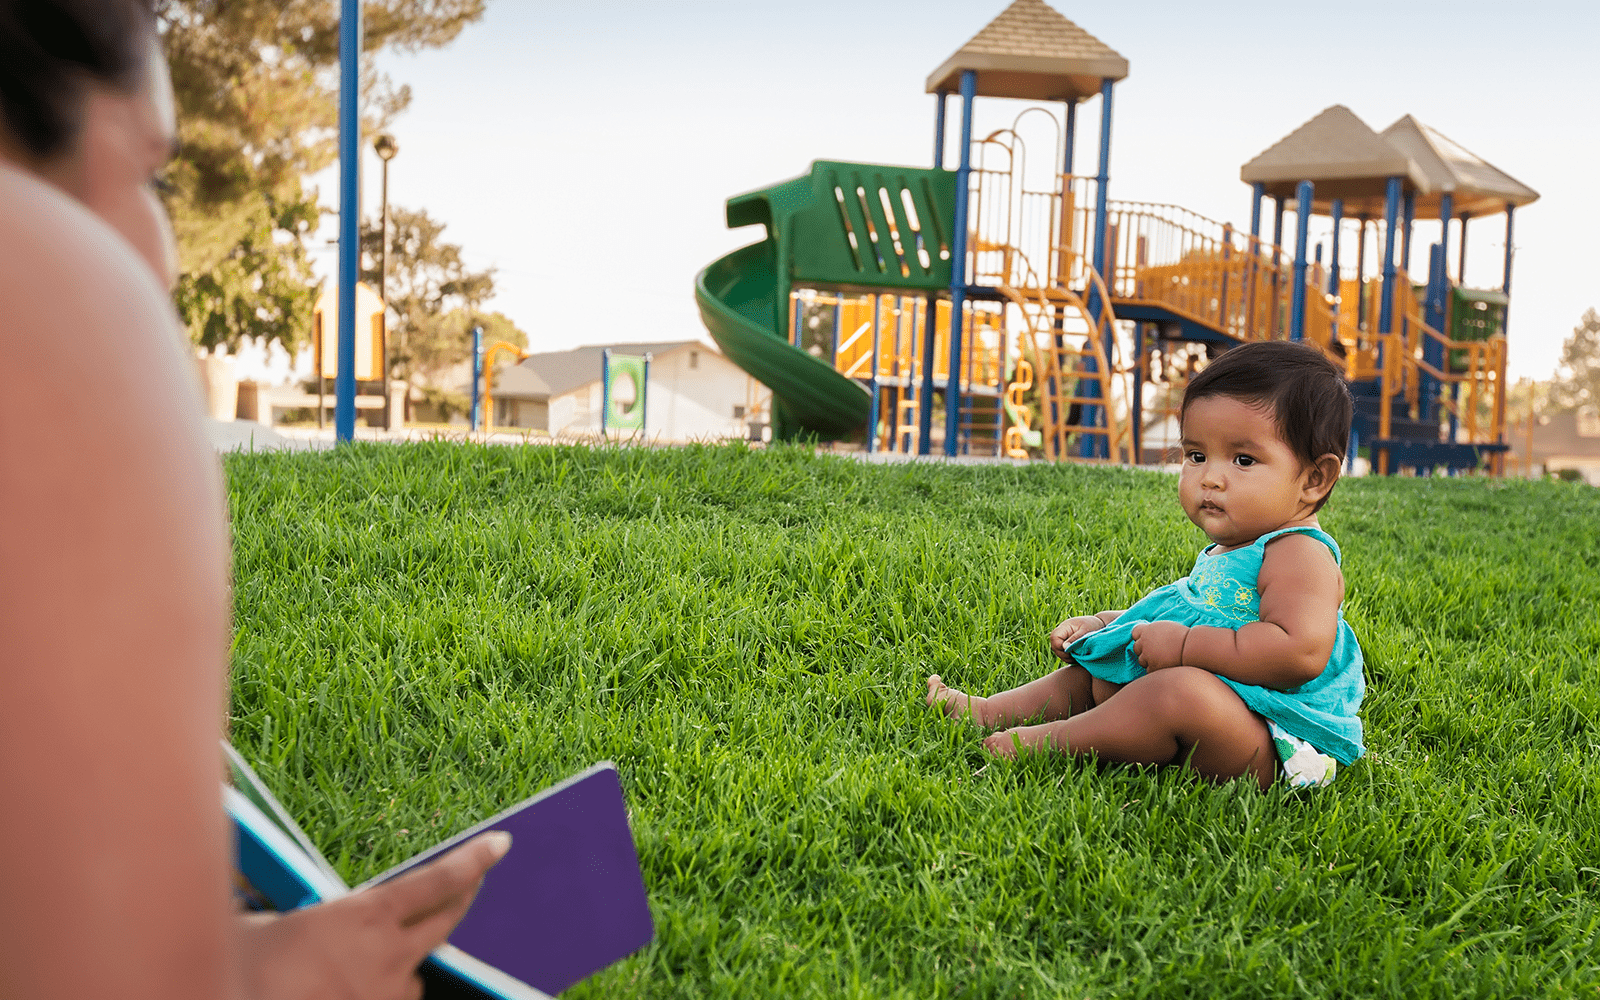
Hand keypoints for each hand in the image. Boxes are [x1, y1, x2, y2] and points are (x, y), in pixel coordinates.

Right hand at [238, 830, 511, 999]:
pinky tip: (346, 987)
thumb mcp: (262, 926)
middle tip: (472, 884)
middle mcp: (389, 956)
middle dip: (463, 899)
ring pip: (415, 973)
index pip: (438, 881)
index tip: (500, 845)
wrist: (228, 999)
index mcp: (364, 917)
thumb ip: (298, 916)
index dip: (473, 861)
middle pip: (447, 921)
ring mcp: (388, 995)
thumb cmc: (239, 970)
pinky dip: (380, 994)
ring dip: (402, 963)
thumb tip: (293, 915)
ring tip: (357, 964)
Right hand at [1049, 615, 1105, 659]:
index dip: (1060, 647)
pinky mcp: (1068, 643)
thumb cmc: (1094, 626)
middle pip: (1054, 646)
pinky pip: (1063, 653)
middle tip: (1075, 657)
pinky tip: (1078, 658)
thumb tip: (1064, 648)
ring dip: (1066, 657)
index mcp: (1065, 626)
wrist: (1100, 625)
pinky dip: (1069, 657)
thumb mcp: (1085, 632)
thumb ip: (1075, 639)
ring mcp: (1064, 638)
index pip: (1054, 638)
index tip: (1071, 651)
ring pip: (1058, 651)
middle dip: (1063, 654)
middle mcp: (1062, 632)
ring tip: (1078, 658)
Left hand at [1131, 621, 1188, 670]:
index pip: (1135, 632)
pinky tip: (1166, 666)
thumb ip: (1156, 633)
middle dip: (1144, 650)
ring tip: (1164, 659)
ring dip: (1149, 661)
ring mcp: (1147, 656)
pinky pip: (1149, 670)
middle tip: (1157, 652)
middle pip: (1136, 648)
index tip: (1149, 639)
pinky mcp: (1152, 668)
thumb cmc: (1185, 637)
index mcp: (1148, 630)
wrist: (1192, 648)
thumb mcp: (1167, 629)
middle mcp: (1144, 642)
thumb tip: (1151, 638)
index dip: (1141, 636)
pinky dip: (1155, 669)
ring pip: (1142, 661)